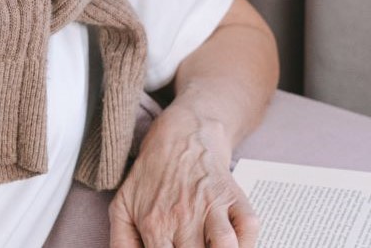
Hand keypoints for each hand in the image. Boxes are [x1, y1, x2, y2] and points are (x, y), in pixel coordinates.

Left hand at [108, 103, 259, 247]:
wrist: (181, 134)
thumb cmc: (151, 174)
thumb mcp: (122, 205)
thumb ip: (121, 242)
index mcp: (155, 224)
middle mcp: (184, 217)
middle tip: (191, 246)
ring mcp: (212, 206)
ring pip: (226, 246)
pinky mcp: (234, 197)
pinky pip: (249, 228)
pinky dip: (247, 241)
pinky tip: (235, 243)